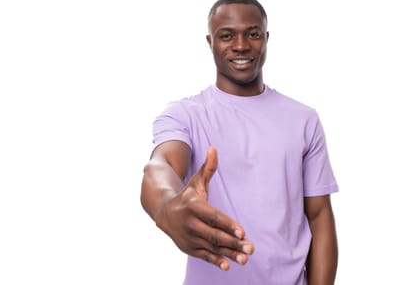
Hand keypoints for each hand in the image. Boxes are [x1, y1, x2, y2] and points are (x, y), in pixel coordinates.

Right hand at [155, 147, 253, 270]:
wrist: (163, 213)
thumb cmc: (187, 196)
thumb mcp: (196, 182)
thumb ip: (208, 168)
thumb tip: (214, 148)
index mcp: (194, 207)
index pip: (214, 217)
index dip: (228, 224)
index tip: (242, 231)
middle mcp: (191, 224)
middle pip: (215, 235)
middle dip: (233, 242)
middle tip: (251, 248)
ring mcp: (190, 238)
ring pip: (212, 247)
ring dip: (229, 254)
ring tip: (245, 258)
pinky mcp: (190, 248)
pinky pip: (204, 256)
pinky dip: (216, 261)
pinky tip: (228, 266)